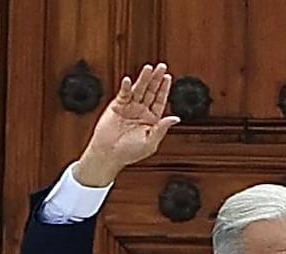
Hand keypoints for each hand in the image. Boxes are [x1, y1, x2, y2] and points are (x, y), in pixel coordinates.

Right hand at [74, 63, 179, 186]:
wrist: (109, 154)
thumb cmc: (129, 152)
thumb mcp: (150, 142)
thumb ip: (162, 128)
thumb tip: (176, 118)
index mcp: (151, 120)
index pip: (160, 101)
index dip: (164, 89)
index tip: (168, 77)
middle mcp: (141, 111)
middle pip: (150, 91)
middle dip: (156, 79)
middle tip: (161, 66)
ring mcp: (129, 108)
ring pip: (138, 90)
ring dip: (143, 79)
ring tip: (148, 68)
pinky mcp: (117, 106)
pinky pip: (124, 94)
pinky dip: (126, 87)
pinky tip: (130, 81)